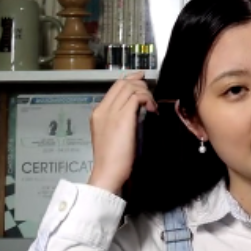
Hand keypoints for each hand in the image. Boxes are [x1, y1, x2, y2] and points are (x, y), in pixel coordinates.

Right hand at [88, 71, 157, 194]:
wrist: (107, 171)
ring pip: (130, 88)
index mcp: (98, 113)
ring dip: (145, 93)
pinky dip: (147, 100)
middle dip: (140, 84)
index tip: (141, 80)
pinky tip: (151, 110)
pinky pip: (136, 98)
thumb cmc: (112, 159)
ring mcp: (111, 112)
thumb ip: (119, 121)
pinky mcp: (122, 118)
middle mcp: (103, 109)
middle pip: (122, 84)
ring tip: (152, 106)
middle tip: (151, 94)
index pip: (115, 87)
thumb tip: (135, 110)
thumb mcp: (112, 135)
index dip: (130, 80)